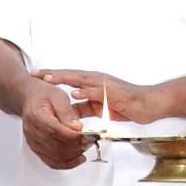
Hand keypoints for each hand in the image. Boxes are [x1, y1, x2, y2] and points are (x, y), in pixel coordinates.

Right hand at [21, 82, 92, 170]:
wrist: (30, 99)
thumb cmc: (43, 95)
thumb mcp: (58, 95)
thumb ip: (67, 112)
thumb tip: (76, 127)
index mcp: (36, 116)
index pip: (56, 131)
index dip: (74, 136)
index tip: (89, 135)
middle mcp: (32, 131)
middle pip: (56, 146)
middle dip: (77, 146)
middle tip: (91, 140)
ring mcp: (33, 142)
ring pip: (55, 157)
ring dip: (74, 155)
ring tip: (86, 147)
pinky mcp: (37, 149)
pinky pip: (51, 162)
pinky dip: (67, 163)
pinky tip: (78, 159)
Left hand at [37, 70, 172, 124]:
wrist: (150, 104)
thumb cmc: (126, 105)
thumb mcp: (100, 108)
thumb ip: (84, 107)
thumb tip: (68, 111)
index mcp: (93, 83)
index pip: (69, 77)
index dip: (53, 76)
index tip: (36, 76)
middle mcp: (98, 80)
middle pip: (71, 75)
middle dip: (53, 74)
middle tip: (35, 73)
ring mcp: (106, 86)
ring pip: (82, 80)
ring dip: (65, 78)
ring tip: (49, 78)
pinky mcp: (116, 94)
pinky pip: (99, 92)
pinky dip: (87, 92)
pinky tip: (76, 93)